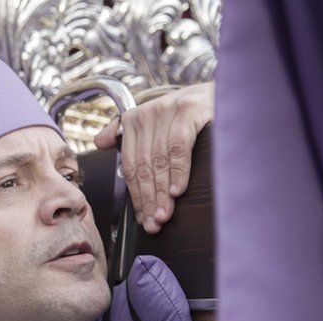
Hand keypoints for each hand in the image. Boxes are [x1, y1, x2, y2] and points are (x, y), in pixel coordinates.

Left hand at [95, 82, 213, 233]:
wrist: (223, 94)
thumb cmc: (189, 116)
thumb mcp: (156, 123)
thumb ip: (125, 133)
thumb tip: (99, 142)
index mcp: (133, 120)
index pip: (131, 166)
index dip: (136, 196)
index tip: (143, 218)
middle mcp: (147, 114)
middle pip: (144, 167)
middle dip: (148, 200)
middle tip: (153, 224)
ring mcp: (167, 111)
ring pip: (160, 161)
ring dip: (161, 193)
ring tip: (163, 215)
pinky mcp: (188, 112)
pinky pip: (178, 149)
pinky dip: (178, 173)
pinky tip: (176, 191)